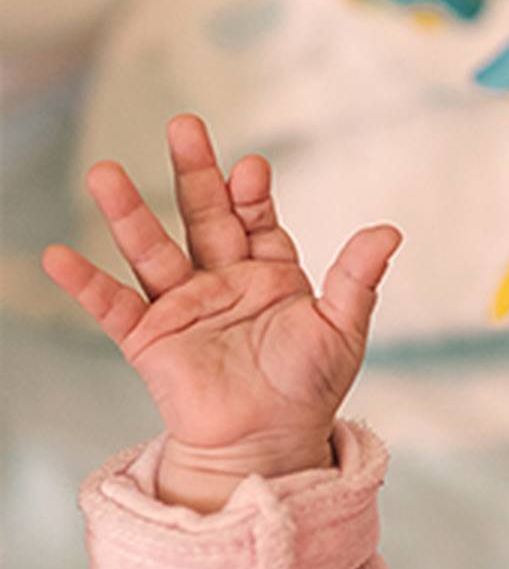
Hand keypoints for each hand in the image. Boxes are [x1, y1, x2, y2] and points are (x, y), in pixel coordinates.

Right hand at [43, 115, 401, 511]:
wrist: (271, 442)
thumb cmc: (309, 387)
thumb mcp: (342, 328)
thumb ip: (357, 279)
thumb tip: (390, 230)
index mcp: (270, 273)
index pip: (256, 218)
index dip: (252, 194)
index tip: (251, 169)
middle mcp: (223, 280)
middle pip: (203, 215)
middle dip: (195, 172)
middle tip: (185, 126)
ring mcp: (183, 306)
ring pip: (152, 250)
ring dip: (128, 213)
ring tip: (105, 172)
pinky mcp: (150, 339)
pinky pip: (112, 306)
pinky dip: (85, 284)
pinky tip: (58, 256)